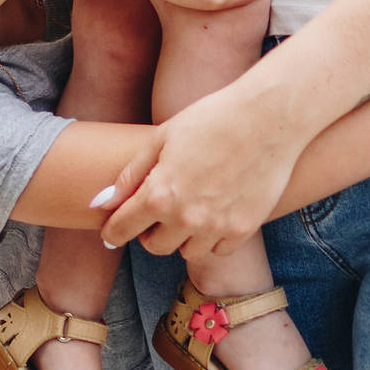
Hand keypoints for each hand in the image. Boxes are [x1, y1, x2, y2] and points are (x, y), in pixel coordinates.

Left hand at [100, 76, 302, 258]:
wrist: (269, 117)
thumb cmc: (211, 119)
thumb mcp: (161, 138)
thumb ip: (130, 175)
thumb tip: (100, 203)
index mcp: (159, 194)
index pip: (122, 229)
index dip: (113, 231)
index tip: (112, 232)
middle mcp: (185, 218)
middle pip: (154, 247)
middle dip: (149, 233)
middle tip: (158, 213)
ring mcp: (216, 227)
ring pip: (187, 253)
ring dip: (182, 238)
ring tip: (190, 212)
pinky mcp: (244, 229)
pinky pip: (218, 250)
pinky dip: (213, 239)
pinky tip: (215, 215)